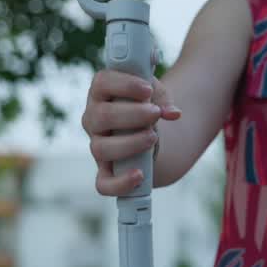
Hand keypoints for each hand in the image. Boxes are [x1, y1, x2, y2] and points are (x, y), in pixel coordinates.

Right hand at [82, 70, 181, 195]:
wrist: (149, 133)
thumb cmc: (146, 106)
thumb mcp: (155, 95)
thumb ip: (163, 99)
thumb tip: (173, 113)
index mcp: (102, 93)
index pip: (102, 82)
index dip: (124, 85)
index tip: (147, 89)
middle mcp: (93, 118)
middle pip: (101, 116)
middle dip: (132, 114)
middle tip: (155, 113)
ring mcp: (97, 145)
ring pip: (101, 148)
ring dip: (130, 143)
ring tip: (153, 136)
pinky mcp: (105, 171)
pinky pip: (103, 183)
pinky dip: (120, 182)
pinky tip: (140, 175)